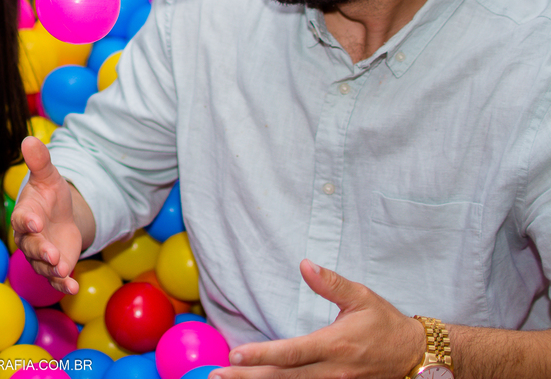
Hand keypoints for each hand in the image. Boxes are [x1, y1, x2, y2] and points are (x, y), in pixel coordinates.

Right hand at [11, 136, 82, 294]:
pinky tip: (73, 288)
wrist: (60, 216)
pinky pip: (55, 279)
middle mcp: (29, 237)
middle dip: (41, 250)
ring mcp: (40, 254)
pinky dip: (63, 285)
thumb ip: (40, 161)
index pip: (22, 218)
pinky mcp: (54, 267)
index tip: (34, 222)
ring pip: (42, 265)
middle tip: (53, 254)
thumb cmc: (50, 195)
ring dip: (52, 270)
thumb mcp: (50, 176)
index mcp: (26, 213)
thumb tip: (30, 139)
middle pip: (30, 246)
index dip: (27, 220)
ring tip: (64, 271)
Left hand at [214, 260, 424, 378]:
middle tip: (217, 374)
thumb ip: (331, 283)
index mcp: (335, 345)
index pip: (292, 353)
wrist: (415, 356)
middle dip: (248, 377)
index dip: (262, 355)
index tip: (235, 354)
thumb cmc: (386, 324)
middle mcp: (332, 370)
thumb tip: (305, 265)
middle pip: (284, 377)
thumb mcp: (362, 297)